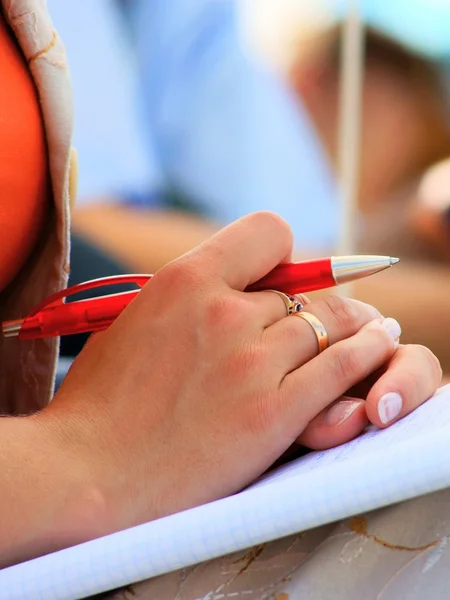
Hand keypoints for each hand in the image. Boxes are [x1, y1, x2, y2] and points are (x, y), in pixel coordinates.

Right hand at [39, 213, 440, 542]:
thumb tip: (233, 285)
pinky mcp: (272, 413)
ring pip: (331, 323)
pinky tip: (380, 346)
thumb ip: (190, 296)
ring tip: (370, 328)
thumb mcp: (137, 319)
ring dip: (350, 326)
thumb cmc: (103, 399)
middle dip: (318, 302)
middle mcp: (224, 311)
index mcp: (185, 280)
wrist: (89, 470)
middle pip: (307, 287)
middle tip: (333, 315)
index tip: (282, 276)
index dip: (283, 253)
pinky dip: (367, 354)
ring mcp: (251, 363)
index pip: (269, 231)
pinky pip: (342, 367)